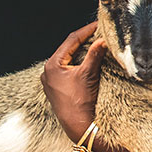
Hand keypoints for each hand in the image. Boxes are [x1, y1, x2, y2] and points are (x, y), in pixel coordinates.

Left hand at [42, 22, 108, 140]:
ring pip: (69, 60)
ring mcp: (52, 81)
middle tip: (98, 33)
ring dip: (82, 52)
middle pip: (68, 49)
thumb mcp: (88, 74)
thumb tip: (102, 40)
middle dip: (84, 41)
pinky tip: (89, 62)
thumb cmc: (80, 101)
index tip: (98, 25)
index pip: (71, 40)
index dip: (86, 31)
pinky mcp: (58, 89)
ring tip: (96, 45)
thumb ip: (94, 55)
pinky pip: (68, 70)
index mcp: (52, 65)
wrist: (78, 126)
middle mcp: (48, 72)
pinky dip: (79, 64)